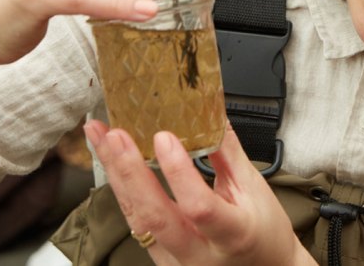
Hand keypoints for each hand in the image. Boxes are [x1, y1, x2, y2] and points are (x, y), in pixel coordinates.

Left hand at [85, 120, 315, 265]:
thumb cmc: (264, 233)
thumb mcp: (255, 190)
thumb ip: (228, 152)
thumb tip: (209, 112)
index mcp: (232, 235)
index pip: (199, 207)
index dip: (179, 173)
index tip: (164, 138)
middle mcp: (199, 254)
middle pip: (155, 217)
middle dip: (129, 173)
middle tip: (114, 135)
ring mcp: (175, 261)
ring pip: (137, 220)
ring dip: (115, 175)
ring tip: (99, 137)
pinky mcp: (160, 258)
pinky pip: (135, 222)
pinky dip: (121, 188)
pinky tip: (109, 162)